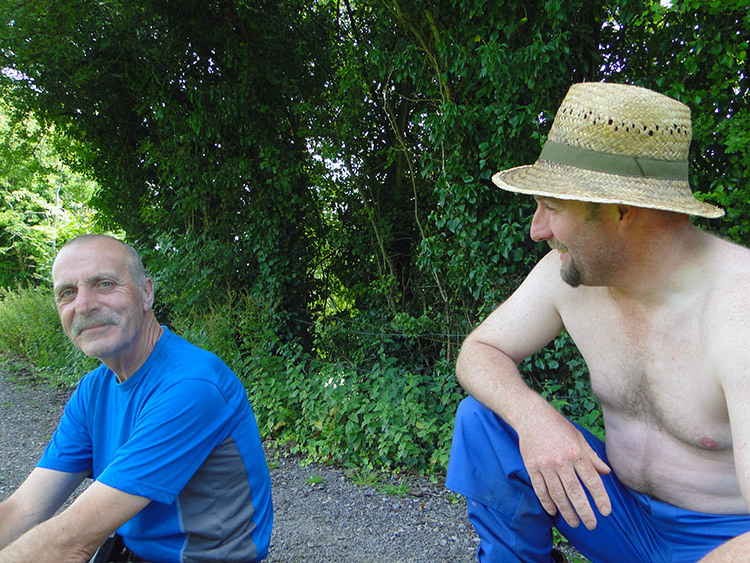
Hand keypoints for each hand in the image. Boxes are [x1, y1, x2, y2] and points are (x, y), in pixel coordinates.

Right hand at [517, 406, 611, 529]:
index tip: (606, 512)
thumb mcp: (579, 437)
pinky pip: (540, 489)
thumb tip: (606, 473)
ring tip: (574, 523)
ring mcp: (545, 465)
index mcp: (576, 453)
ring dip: (566, 511)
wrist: (530, 416)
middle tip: (592, 525)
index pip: (592, 480)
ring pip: (557, 494)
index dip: (600, 498)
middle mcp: (561, 461)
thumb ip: (592, 457)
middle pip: (575, 492)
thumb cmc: (558, 426)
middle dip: (584, 511)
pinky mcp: (531, 467)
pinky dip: (546, 502)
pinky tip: (553, 511)